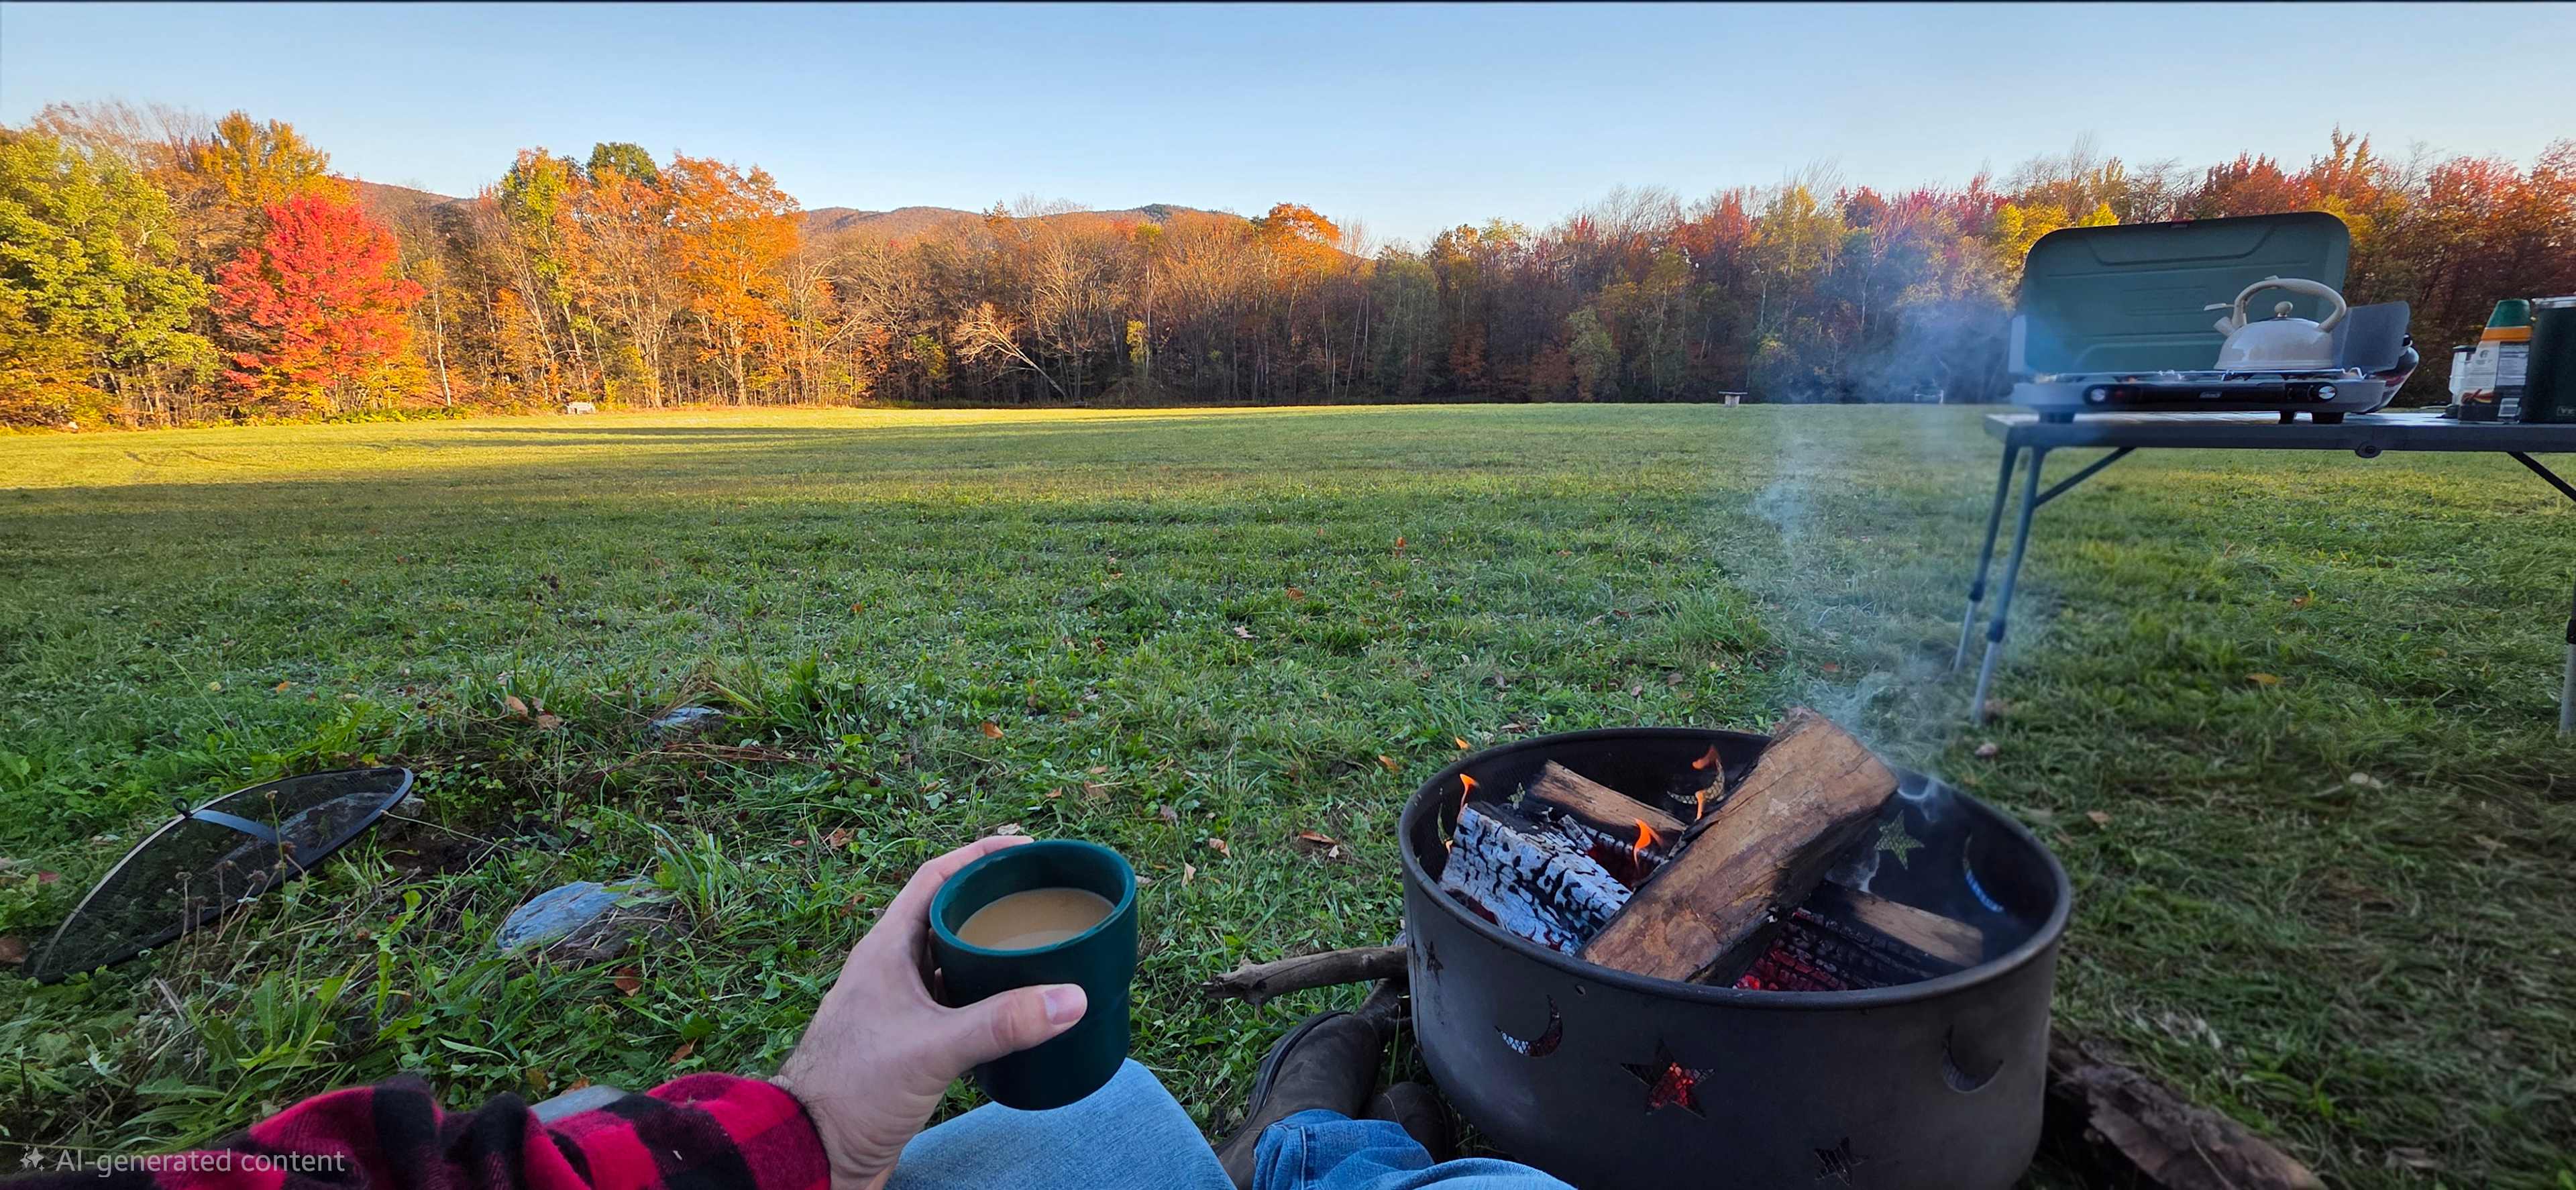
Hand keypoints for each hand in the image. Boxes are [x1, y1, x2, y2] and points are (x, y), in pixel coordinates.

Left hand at [774, 836, 1088, 1189]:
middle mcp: (890, 968)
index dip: (978, 855)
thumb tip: (1072, 998)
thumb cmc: (853, 1091)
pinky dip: (984, 994)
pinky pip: (953, 1000)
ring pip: (951, 959)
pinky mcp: (907, 1040)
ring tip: (1039, 947)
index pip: (934, 878)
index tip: (1025, 847)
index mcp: (886, 948)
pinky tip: (1014, 1007)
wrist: (812, 1151)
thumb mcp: (934, 1049)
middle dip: (994, 902)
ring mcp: (897, 1005)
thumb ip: (1002, 1023)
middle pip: (948, 915)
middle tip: (1043, 900)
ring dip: (990, 950)